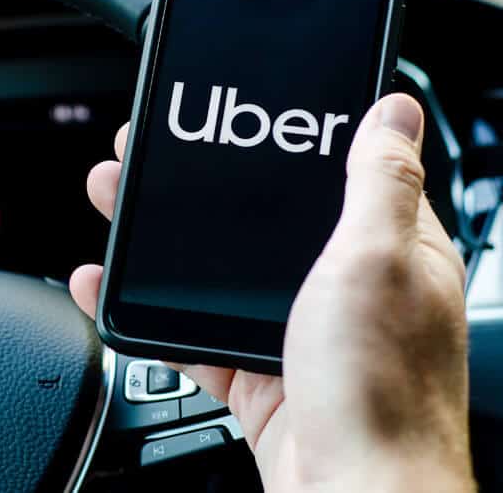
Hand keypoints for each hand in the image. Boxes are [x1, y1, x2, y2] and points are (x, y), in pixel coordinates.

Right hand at [70, 94, 473, 491]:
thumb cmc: (383, 393)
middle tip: (145, 156)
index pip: (330, 172)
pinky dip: (143, 312)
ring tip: (114, 203)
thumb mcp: (378, 262)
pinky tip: (107, 287)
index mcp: (387, 250)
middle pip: (256, 222)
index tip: (228, 115)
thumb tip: (395, 109)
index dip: (276, 140)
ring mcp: (295, 332)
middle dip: (194, 187)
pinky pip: (188, 332)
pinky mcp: (255, 373)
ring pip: (214, 273)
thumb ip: (380, 182)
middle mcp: (341, 288)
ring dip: (158, 241)